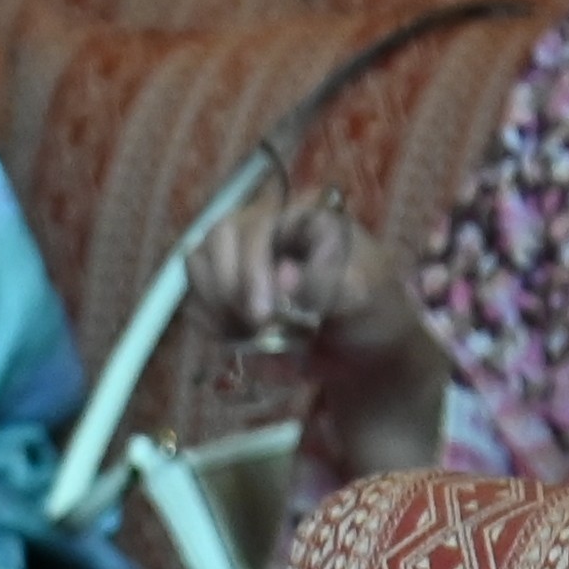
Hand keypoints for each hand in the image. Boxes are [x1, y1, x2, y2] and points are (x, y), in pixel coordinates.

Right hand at [184, 182, 449, 476]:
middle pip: (218, 237)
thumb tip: (284, 277)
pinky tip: (236, 338)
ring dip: (214, 303)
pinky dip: (208, 320)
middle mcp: (267, 227)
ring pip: (198, 262)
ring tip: (246, 334)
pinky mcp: (226, 289)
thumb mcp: (367, 296)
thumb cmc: (373, 313)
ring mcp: (241, 257)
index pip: (258, 224)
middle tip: (254, 327)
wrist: (367, 353)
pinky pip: (195, 295)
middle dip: (229, 286)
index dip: (252, 268)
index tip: (264, 316)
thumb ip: (329, 283)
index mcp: (304, 215)